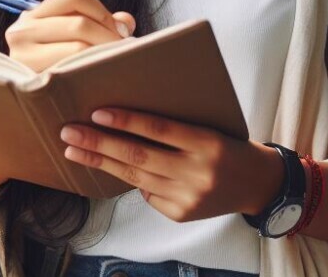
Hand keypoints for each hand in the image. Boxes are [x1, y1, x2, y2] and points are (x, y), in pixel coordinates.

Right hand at [5, 0, 135, 72]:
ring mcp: (22, 56)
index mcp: (33, 15)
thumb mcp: (72, 40)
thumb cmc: (57, 68)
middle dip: (109, 36)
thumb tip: (125, 22)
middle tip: (127, 50)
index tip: (120, 30)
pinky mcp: (30, 81)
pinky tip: (100, 78)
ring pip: (78, 47)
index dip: (102, 10)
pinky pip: (70, 71)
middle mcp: (21, 30)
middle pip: (79, 23)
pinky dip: (91, 72)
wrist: (27, 108)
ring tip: (117, 64)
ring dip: (105, 54)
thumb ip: (100, 25)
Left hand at [59, 108, 282, 222]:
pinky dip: (131, 179)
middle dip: (98, 144)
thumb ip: (175, 126)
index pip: (159, 129)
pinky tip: (111, 167)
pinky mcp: (182, 214)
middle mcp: (197, 172)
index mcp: (207, 142)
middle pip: (138, 156)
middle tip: (68, 131)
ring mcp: (188, 197)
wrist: (258, 184)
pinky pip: (147, 194)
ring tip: (72, 150)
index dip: (126, 120)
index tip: (96, 112)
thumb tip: (126, 119)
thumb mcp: (209, 126)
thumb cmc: (227, 143)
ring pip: (135, 177)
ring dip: (100, 162)